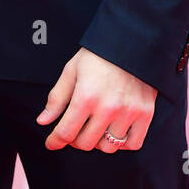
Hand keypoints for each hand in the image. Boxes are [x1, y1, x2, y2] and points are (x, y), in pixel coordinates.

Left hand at [36, 48, 156, 152]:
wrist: (131, 42)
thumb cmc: (97, 55)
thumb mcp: (71, 70)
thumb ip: (57, 98)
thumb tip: (43, 121)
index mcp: (86, 96)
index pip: (66, 132)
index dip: (55, 141)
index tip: (52, 143)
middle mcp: (108, 108)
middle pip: (86, 143)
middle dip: (75, 139)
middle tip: (74, 129)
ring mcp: (128, 112)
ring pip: (108, 147)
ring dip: (98, 141)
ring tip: (95, 127)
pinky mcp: (145, 114)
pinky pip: (132, 144)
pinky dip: (122, 143)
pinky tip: (115, 130)